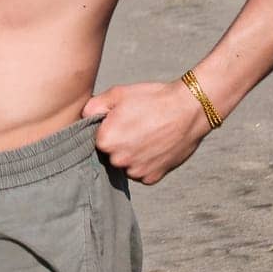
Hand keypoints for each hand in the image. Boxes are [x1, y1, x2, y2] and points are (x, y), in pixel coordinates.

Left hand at [82, 81, 210, 184]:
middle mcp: (118, 160)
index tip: (120, 121)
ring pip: (126, 165)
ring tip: (148, 135)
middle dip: (119, 143)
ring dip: (132, 155)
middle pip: (110, 154)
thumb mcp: (118, 94)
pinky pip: (142, 172)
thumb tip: (83, 116)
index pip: (97, 139)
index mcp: (106, 140)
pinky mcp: (153, 178)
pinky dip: (146, 163)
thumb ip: (93, 106)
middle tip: (136, 126)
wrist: (189, 109)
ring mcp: (136, 171)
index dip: (108, 129)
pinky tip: (156, 146)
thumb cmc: (153, 99)